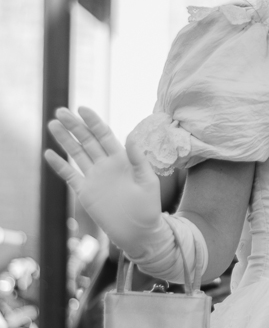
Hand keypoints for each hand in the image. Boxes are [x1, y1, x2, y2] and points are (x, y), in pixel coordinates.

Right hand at [44, 107, 162, 255]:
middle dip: (74, 126)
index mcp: (122, 158)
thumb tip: (131, 135)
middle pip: (87, 140)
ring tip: (52, 124)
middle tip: (61, 111)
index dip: (93, 121)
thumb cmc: (148, 206)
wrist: (139, 231)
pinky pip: (69, 175)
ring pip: (76, 154)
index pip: (104, 135)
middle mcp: (106, 165)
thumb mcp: (147, 180)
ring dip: (65, 140)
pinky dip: (59, 165)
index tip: (82, 108)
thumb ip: (137, 158)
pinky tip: (49, 153)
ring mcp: (94, 178)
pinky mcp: (85, 192)